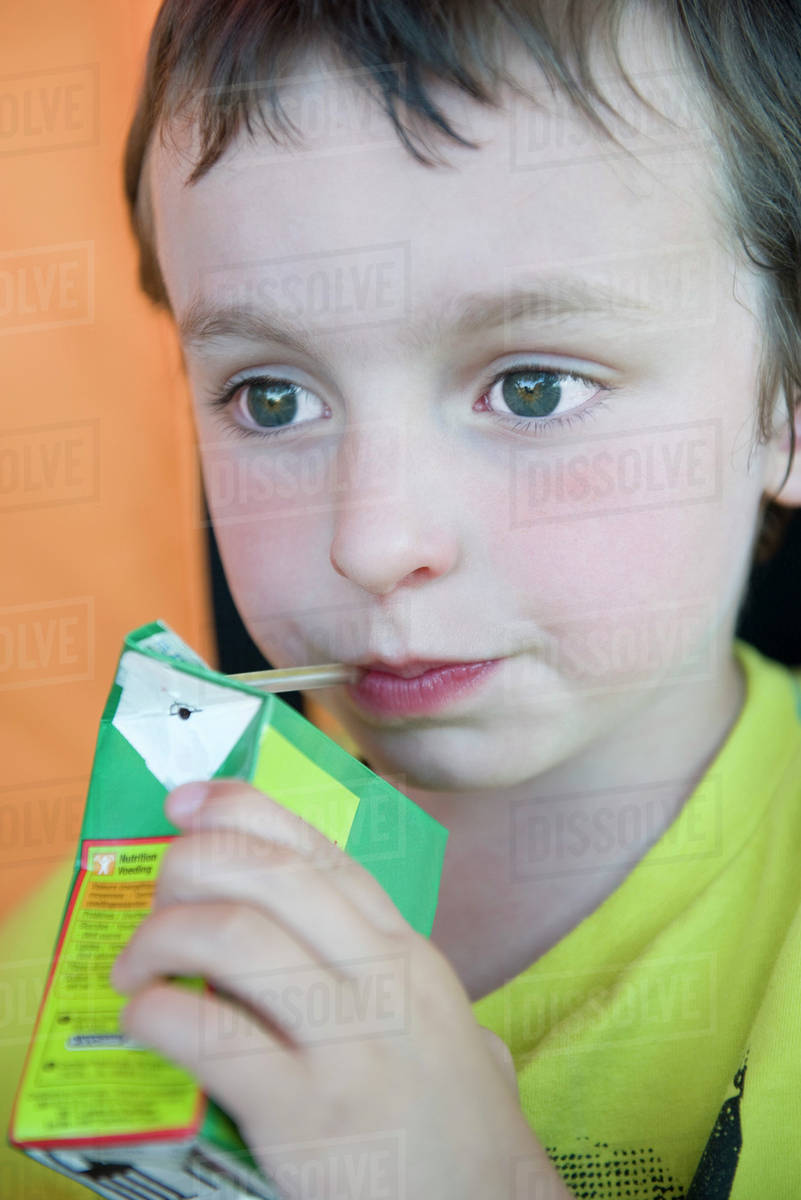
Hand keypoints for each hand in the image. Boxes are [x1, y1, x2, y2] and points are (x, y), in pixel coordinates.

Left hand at [111, 779, 572, 1198]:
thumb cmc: (457, 1126)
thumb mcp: (441, 1022)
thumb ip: (394, 972)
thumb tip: (329, 938)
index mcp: (404, 952)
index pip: (321, 851)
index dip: (246, 810)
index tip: (190, 798)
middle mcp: (382, 980)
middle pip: (271, 876)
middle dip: (194, 862)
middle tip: (155, 890)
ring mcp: (349, 1044)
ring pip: (237, 938)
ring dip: (163, 936)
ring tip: (137, 965)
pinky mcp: (310, 1115)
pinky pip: (212, 1036)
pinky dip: (158, 1014)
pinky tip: (145, 1022)